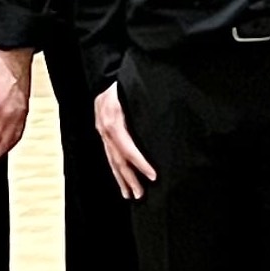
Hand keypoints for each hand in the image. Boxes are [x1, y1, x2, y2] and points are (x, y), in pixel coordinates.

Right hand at [92, 83, 157, 199]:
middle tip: (140, 195)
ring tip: (130, 195)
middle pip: (118, 160)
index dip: (140, 164)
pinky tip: (122, 180)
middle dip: (129, 179)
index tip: (153, 176)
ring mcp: (102, 132)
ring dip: (121, 179)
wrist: (105, 75)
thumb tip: (167, 123)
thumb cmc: (124, 82)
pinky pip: (109, 155)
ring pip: (111, 160)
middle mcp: (106, 130)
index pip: (128, 149)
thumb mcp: (134, 92)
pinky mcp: (102, 133)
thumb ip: (146, 109)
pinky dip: (116, 169)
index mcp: (114, 121)